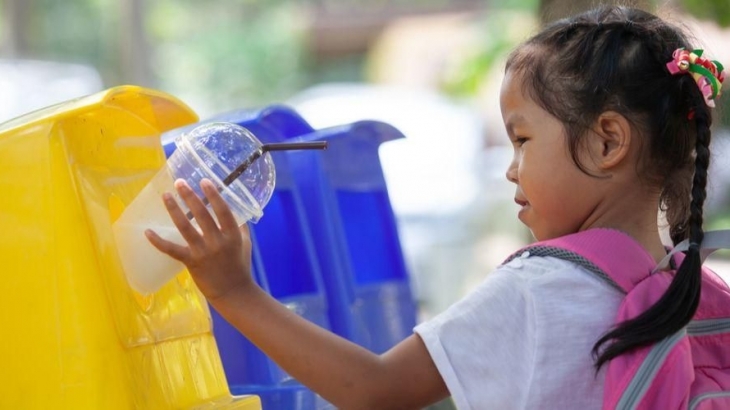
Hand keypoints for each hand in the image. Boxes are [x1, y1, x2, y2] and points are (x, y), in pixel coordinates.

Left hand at [145, 178, 254, 302]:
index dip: (213, 195)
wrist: (233, 292)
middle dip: (190, 196)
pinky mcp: (191, 262)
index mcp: (233, 235)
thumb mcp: (245, 244)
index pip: (223, 211)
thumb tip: (235, 209)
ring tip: (166, 196)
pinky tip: (148, 231)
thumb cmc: (240, 266)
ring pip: (186, 227)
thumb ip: (239, 227)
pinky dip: (158, 241)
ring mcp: (203, 252)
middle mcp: (218, 242)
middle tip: (180, 183)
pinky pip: (172, 250)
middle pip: (202, 215)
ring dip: (174, 210)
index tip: (204, 181)